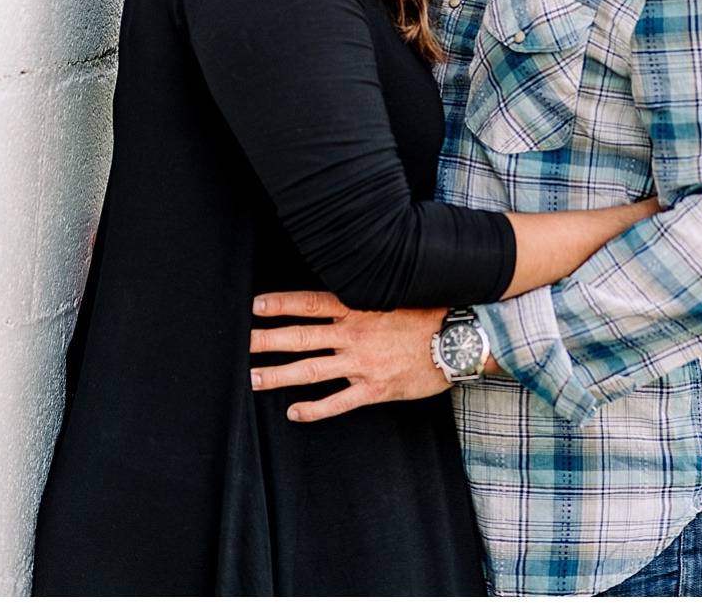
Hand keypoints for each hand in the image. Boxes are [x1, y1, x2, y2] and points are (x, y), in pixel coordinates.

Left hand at [249, 291, 450, 422]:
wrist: (459, 339)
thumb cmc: (428, 313)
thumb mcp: (392, 293)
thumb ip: (364, 295)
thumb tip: (339, 289)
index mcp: (356, 308)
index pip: (308, 303)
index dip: (279, 304)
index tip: (254, 306)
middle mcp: (353, 334)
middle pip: (300, 337)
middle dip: (267, 341)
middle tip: (242, 344)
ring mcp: (362, 363)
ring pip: (311, 370)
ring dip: (279, 375)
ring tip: (254, 379)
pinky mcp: (375, 389)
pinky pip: (338, 402)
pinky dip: (313, 409)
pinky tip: (293, 412)